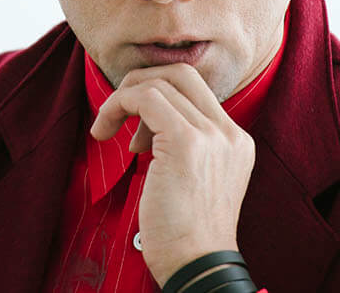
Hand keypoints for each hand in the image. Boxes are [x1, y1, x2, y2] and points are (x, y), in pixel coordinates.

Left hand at [89, 63, 255, 286]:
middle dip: (141, 82)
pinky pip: (146, 99)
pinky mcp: (187, 142)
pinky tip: (104, 131)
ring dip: (122, 99)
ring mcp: (212, 136)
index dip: (157, 93)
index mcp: (236, 141)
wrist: (196, 266)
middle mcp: (229, 134)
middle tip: (117, 112)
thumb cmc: (185, 234)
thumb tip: (147, 125)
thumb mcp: (193, 181)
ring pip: (160, 82)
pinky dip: (118, 106)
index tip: (136, 126)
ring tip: (106, 129)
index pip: (195, 89)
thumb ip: (183, 147)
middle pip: (182, 73)